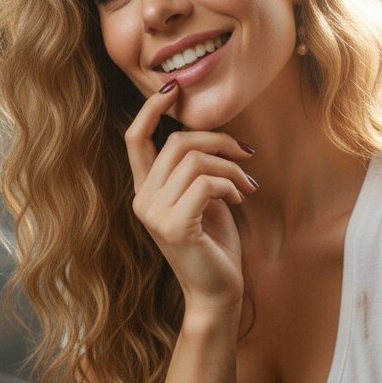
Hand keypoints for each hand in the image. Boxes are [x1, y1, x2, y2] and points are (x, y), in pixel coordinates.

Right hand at [124, 82, 255, 314]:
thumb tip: (207, 130)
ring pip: (196, 160)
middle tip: (246, 155)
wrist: (218, 293)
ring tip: (247, 187)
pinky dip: (231, 185)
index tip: (174, 89)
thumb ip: (196, 168)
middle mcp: (142, 201)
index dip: (150, 109)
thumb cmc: (215, 246)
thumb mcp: (203, 199)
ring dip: (232, 167)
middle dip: (220, 141)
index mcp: (145, 191)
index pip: (134, 139)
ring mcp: (155, 215)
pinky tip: (240, 200)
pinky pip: (207, 182)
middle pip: (178, 143)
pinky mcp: (176, 226)